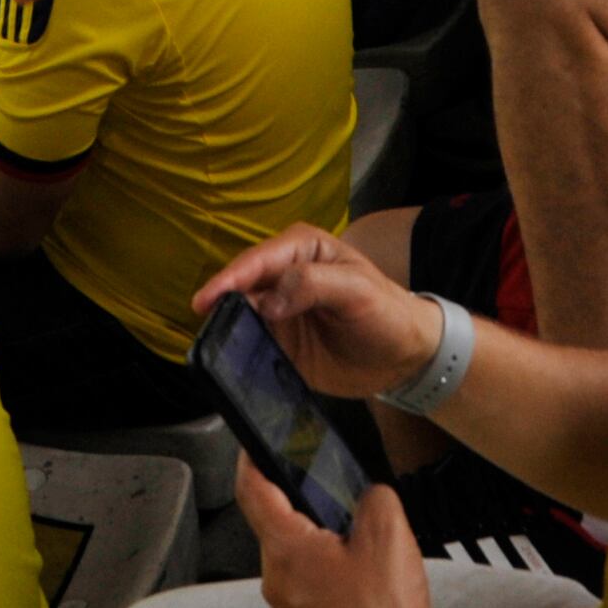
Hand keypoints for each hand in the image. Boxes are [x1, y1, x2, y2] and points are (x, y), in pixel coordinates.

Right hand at [196, 224, 444, 399]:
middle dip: (221, 300)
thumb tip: (267, 300)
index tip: (206, 299)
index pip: (259, 260)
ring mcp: (278, 311)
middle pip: (243, 285)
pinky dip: (237, 349)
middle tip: (203, 321)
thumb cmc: (387, 312)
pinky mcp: (278, 342)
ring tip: (208, 340)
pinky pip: (251, 343)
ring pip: (241, 314)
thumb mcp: (359, 290)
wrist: (404, 356)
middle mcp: (283, 276)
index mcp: (302, 249)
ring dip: (225, 325)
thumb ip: (314, 284)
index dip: (232, 278)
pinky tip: (226, 358)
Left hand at [239, 458, 441, 607]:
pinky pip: (314, 578)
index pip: (251, 488)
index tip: (253, 438)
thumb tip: (369, 496)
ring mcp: (291, 603)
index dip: (251, 456)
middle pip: (277, 519)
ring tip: (364, 532)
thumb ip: (376, 498)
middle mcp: (277, 576)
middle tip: (332, 481)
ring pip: (299, 550)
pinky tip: (368, 572)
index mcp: (285, 547)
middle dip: (303, 497)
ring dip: (325, 534)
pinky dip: (334, 564)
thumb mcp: (389, 537)